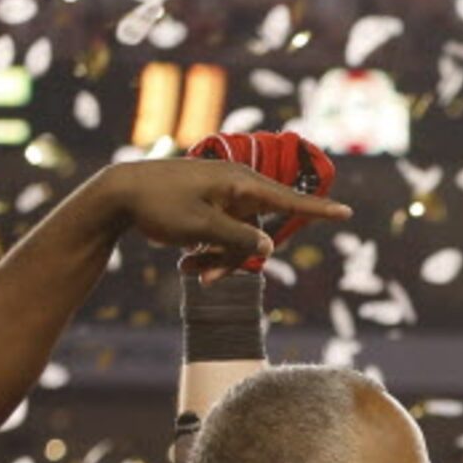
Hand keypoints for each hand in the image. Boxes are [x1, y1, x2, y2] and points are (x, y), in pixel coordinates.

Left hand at [87, 154, 348, 275]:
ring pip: (238, 236)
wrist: (116, 193)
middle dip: (235, 258)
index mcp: (239, 183)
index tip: (346, 212)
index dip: (318, 210)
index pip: (288, 199)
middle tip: (207, 279)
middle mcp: (235, 185)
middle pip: (257, 231)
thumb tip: (269, 245)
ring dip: (218, 259)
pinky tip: (184, 262)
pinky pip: (221, 232)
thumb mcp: (201, 227)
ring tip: (188, 271)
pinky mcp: (208, 202)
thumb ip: (240, 238)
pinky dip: (207, 249)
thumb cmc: (159, 205)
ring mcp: (221, 194)